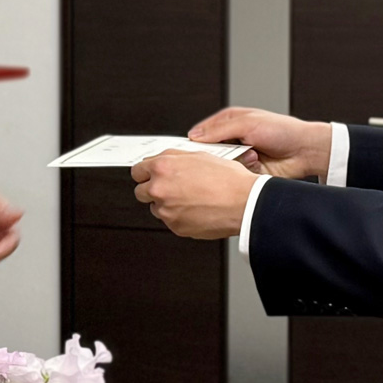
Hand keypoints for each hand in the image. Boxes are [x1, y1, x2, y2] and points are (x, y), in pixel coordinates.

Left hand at [131, 150, 257, 238]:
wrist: (245, 203)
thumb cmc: (228, 179)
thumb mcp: (198, 155)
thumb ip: (173, 158)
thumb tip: (160, 161)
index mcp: (163, 167)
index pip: (137, 171)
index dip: (145, 174)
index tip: (149, 176)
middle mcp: (160, 189)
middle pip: (141, 192)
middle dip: (152, 190)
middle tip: (170, 189)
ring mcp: (166, 210)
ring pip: (155, 208)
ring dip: (166, 205)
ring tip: (188, 200)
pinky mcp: (176, 227)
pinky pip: (170, 221)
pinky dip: (179, 217)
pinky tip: (195, 210)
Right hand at [188, 107, 331, 180]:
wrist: (306, 151)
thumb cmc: (282, 130)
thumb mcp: (247, 123)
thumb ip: (219, 129)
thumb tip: (195, 135)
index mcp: (228, 123)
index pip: (201, 133)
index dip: (195, 141)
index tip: (190, 150)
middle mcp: (232, 140)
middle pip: (209, 151)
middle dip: (217, 153)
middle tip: (225, 152)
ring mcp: (239, 157)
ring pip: (221, 165)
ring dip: (233, 161)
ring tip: (251, 154)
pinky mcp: (247, 172)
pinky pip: (235, 175)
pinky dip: (243, 171)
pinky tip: (255, 164)